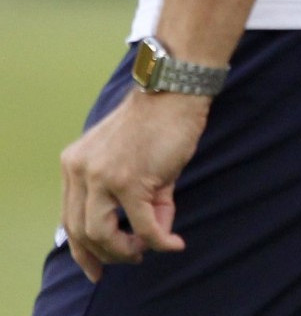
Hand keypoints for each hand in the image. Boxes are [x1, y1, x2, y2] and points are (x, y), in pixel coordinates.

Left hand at [59, 89, 209, 280]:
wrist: (175, 92)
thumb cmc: (159, 125)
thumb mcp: (137, 165)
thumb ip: (138, 201)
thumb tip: (154, 236)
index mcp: (74, 165)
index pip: (69, 217)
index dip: (81, 248)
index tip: (96, 266)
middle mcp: (80, 172)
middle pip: (79, 231)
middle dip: (104, 255)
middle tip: (131, 259)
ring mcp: (102, 177)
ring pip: (102, 234)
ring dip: (126, 250)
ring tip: (147, 250)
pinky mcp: (130, 181)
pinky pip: (143, 225)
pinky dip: (158, 240)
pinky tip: (173, 244)